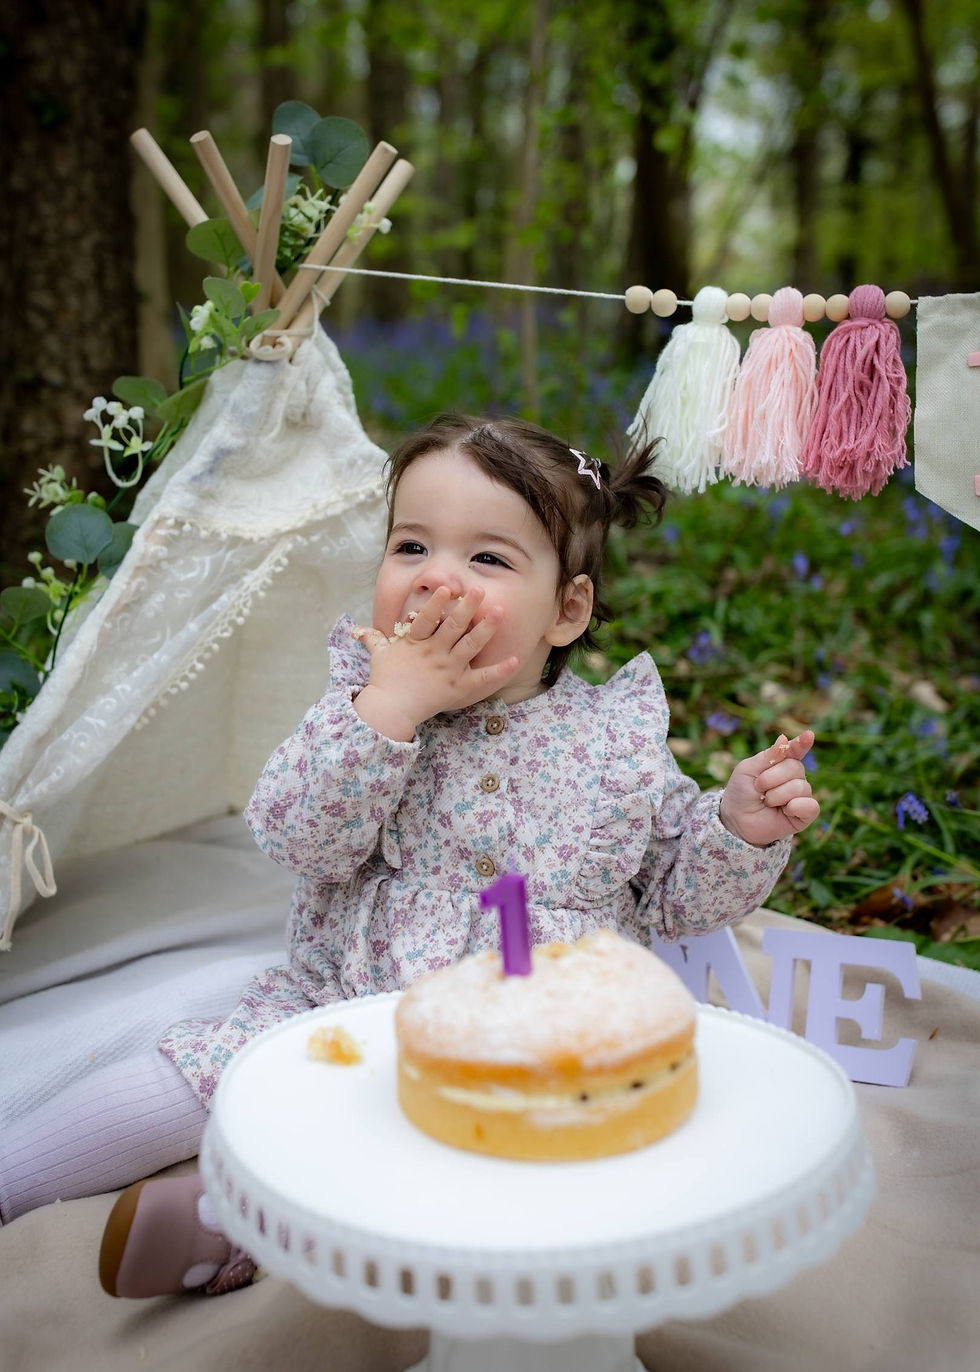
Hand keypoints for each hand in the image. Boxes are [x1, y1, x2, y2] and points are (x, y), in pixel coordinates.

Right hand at [351, 587, 519, 740]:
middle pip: (454, 626)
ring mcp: (448, 670)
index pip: (427, 617)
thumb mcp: (379, 656)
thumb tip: (358, 629)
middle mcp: (434, 653)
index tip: (446, 586)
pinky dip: (500, 670)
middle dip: (468, 606)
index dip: (437, 602)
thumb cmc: (384, 681)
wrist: (390, 710)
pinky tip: (515, 659)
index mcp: (416, 643)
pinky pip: (483, 678)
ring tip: (499, 612)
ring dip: (486, 628)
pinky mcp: (458, 688)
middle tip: (479, 590)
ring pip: (471, 645)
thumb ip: (374, 639)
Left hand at [718, 731, 819, 846]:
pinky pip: (811, 806)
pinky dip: (796, 807)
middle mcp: (794, 776)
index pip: (795, 750)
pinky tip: (785, 810)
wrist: (737, 820)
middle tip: (758, 788)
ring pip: (800, 787)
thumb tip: (784, 738)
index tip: (808, 735)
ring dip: (776, 795)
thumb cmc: (742, 792)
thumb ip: (767, 755)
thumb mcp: (748, 769)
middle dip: (771, 778)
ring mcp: (801, 794)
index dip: (801, 743)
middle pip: (795, 767)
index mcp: (781, 762)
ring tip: (767, 802)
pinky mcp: (805, 813)